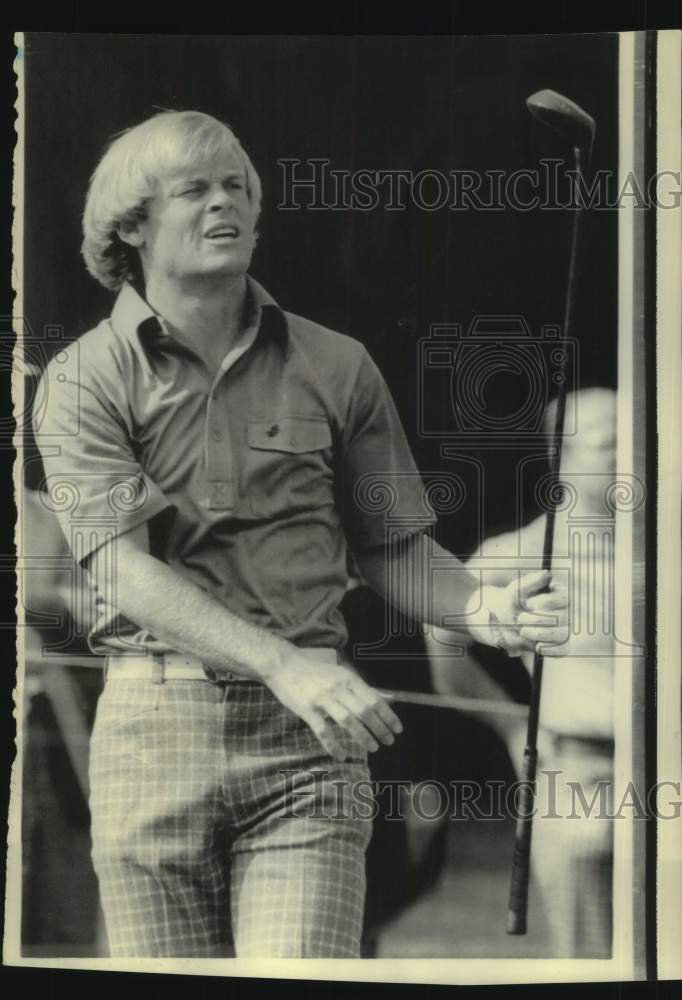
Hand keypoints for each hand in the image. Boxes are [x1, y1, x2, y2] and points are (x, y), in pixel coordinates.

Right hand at [266, 655, 403, 761]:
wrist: (284, 665)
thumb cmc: (316, 672)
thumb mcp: (342, 674)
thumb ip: (364, 689)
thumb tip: (391, 698)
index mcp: (349, 678)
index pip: (374, 699)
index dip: (388, 716)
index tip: (398, 729)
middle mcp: (338, 688)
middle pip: (364, 711)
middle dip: (380, 728)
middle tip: (388, 741)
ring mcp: (322, 699)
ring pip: (347, 721)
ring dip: (363, 736)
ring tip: (373, 748)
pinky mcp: (307, 710)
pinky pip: (323, 731)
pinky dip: (334, 745)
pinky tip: (342, 756)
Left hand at [468, 570, 568, 656]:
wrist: (503, 621)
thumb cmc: (512, 601)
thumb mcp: (517, 589)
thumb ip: (531, 581)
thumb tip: (547, 574)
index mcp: (558, 594)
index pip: (563, 598)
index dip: (547, 602)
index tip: (528, 604)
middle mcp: (565, 611)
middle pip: (562, 617)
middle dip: (538, 619)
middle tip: (520, 619)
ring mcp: (563, 628)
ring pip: (562, 634)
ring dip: (541, 634)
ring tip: (523, 631)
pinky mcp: (559, 644)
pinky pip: (563, 649)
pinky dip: (551, 650)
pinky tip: (537, 647)